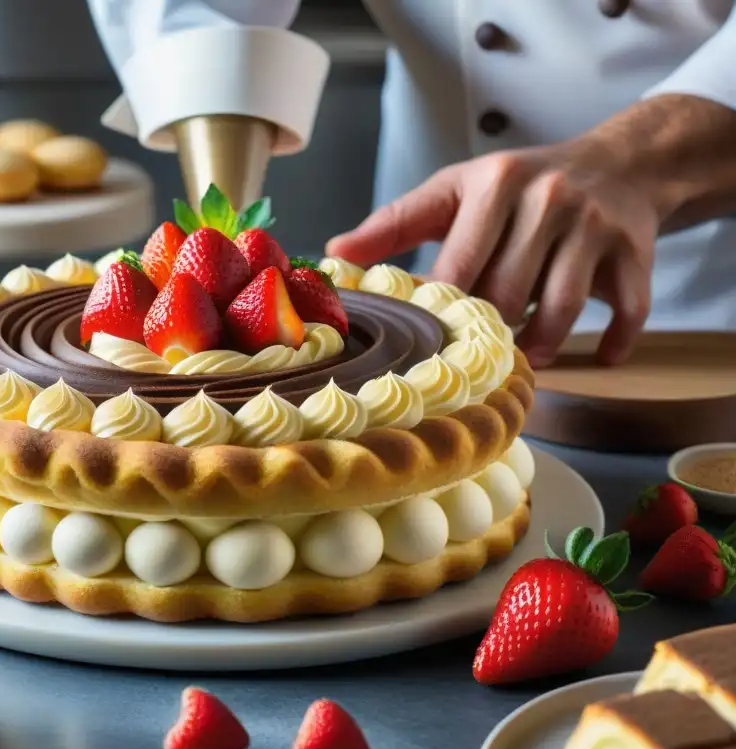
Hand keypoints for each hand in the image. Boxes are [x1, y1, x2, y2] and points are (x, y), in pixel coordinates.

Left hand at [325, 142, 660, 366]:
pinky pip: (628, 311)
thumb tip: (335, 254)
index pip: (457, 266)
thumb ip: (396, 223)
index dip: (438, 313)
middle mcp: (547, 200)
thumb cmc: (518, 186)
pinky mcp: (636, 251)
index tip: (421, 345)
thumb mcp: (456, 191)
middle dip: (486, 334)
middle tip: (470, 362)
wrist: (617, 163)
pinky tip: (597, 359)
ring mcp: (595, 226)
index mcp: (495, 184)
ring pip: (561, 308)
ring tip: (521, 362)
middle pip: (506, 293)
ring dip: (539, 347)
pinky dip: (612, 343)